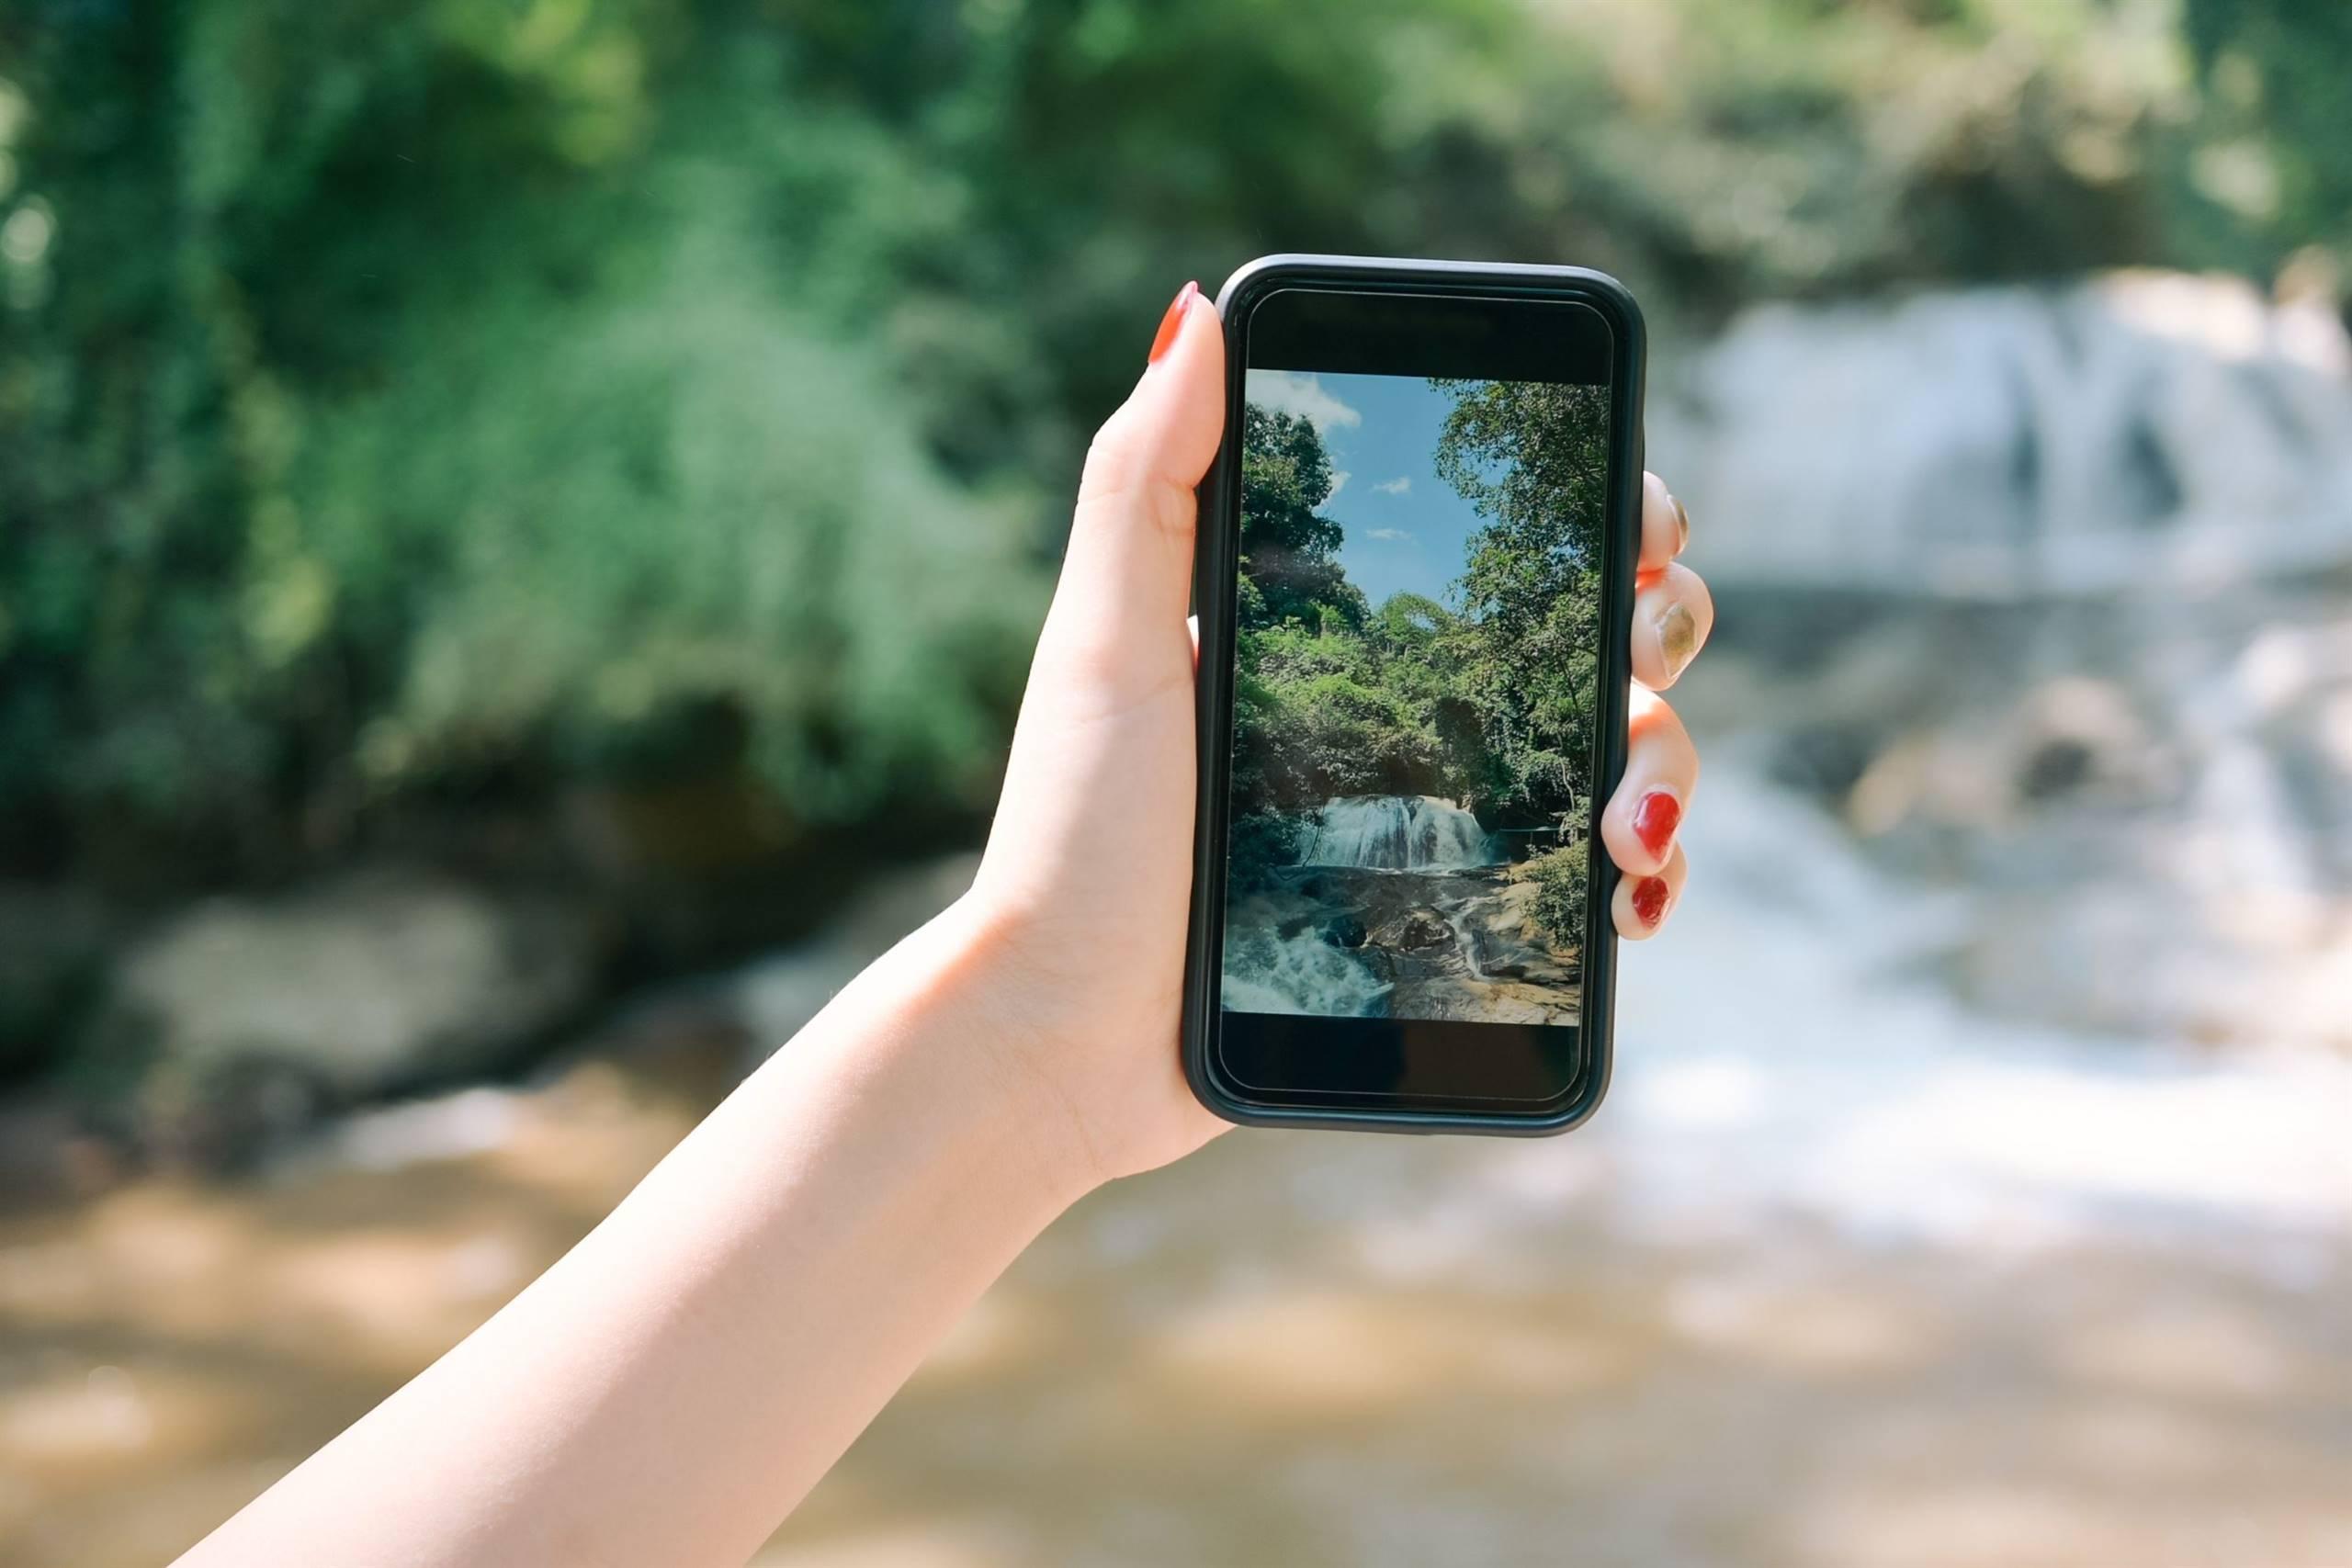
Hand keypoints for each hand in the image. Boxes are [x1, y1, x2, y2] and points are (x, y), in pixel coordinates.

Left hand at [967, 283, 1714, 1185]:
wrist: (1070, 1037)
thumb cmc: (1076, 834)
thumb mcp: (1105, 644)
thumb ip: (1146, 478)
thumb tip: (1200, 304)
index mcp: (1342, 624)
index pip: (1499, 530)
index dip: (1594, 500)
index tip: (1635, 514)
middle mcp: (1408, 707)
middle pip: (1592, 628)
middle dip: (1657, 620)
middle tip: (1636, 643)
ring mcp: (1443, 815)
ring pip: (1622, 751)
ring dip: (1668, 760)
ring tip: (1629, 820)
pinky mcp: (1457, 920)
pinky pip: (1594, 884)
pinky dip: (1645, 880)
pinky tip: (1636, 896)